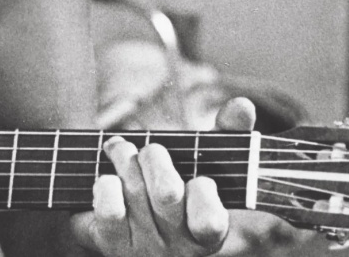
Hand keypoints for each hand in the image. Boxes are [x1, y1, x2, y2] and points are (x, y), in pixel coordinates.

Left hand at [71, 98, 258, 256]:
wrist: (129, 229)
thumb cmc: (175, 192)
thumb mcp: (203, 167)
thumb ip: (226, 137)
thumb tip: (243, 105)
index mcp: (210, 230)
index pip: (211, 219)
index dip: (203, 193)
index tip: (199, 179)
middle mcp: (178, 246)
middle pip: (167, 192)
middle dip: (154, 156)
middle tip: (150, 149)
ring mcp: (144, 248)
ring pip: (135, 193)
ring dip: (124, 158)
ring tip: (120, 149)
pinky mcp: (112, 244)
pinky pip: (109, 209)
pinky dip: (106, 184)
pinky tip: (108, 178)